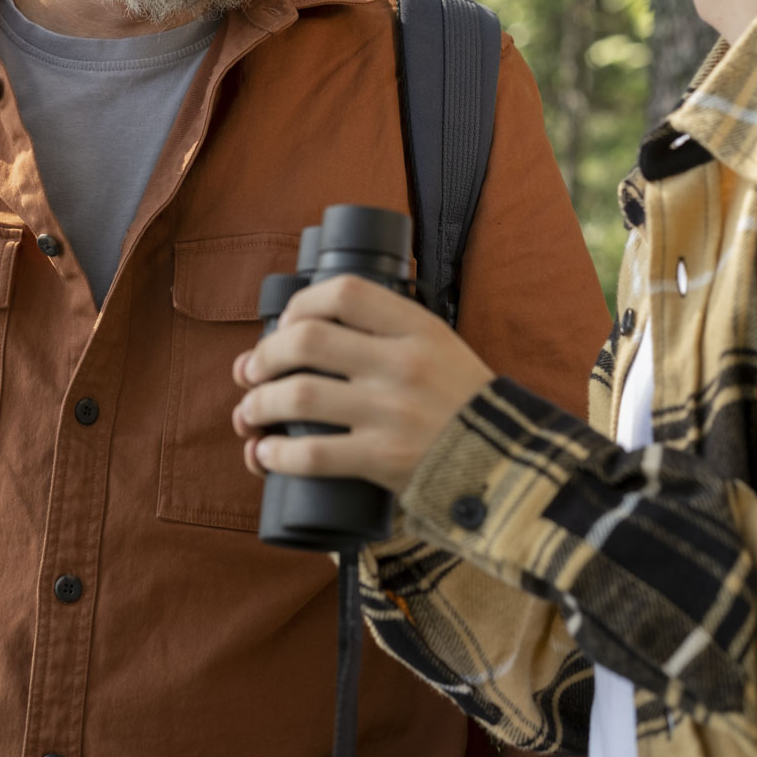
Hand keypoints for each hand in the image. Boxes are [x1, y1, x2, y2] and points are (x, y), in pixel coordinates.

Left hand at [231, 275, 493, 495]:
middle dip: (263, 356)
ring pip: (298, 395)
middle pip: (306, 340)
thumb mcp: (439, 345)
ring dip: (257, 405)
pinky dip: (276, 454)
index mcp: (416, 327)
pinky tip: (265, 455)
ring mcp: (390, 412)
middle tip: (250, 371)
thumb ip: (390, 330)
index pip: (343, 292)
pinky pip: (312, 454)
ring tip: (248, 415)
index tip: (286, 322)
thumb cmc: (464, 403)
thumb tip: (319, 325)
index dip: (301, 303)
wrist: (508, 465)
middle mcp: (400, 363)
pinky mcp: (383, 459)